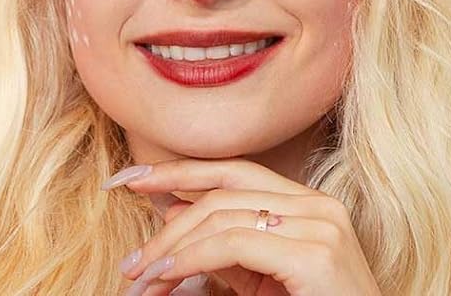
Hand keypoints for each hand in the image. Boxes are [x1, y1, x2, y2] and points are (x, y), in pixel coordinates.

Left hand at [110, 158, 382, 295]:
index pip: (234, 171)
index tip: (132, 179)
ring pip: (223, 215)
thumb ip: (225, 247)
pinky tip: (166, 275)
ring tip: (141, 278)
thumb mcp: (261, 281)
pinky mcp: (316, 254)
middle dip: (166, 210)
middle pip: (224, 190)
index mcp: (309, 204)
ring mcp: (321, 226)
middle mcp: (318, 205)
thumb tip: (174, 211)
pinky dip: (191, 258)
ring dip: (170, 247)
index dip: (180, 170)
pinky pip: (234, 244)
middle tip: (130, 250)